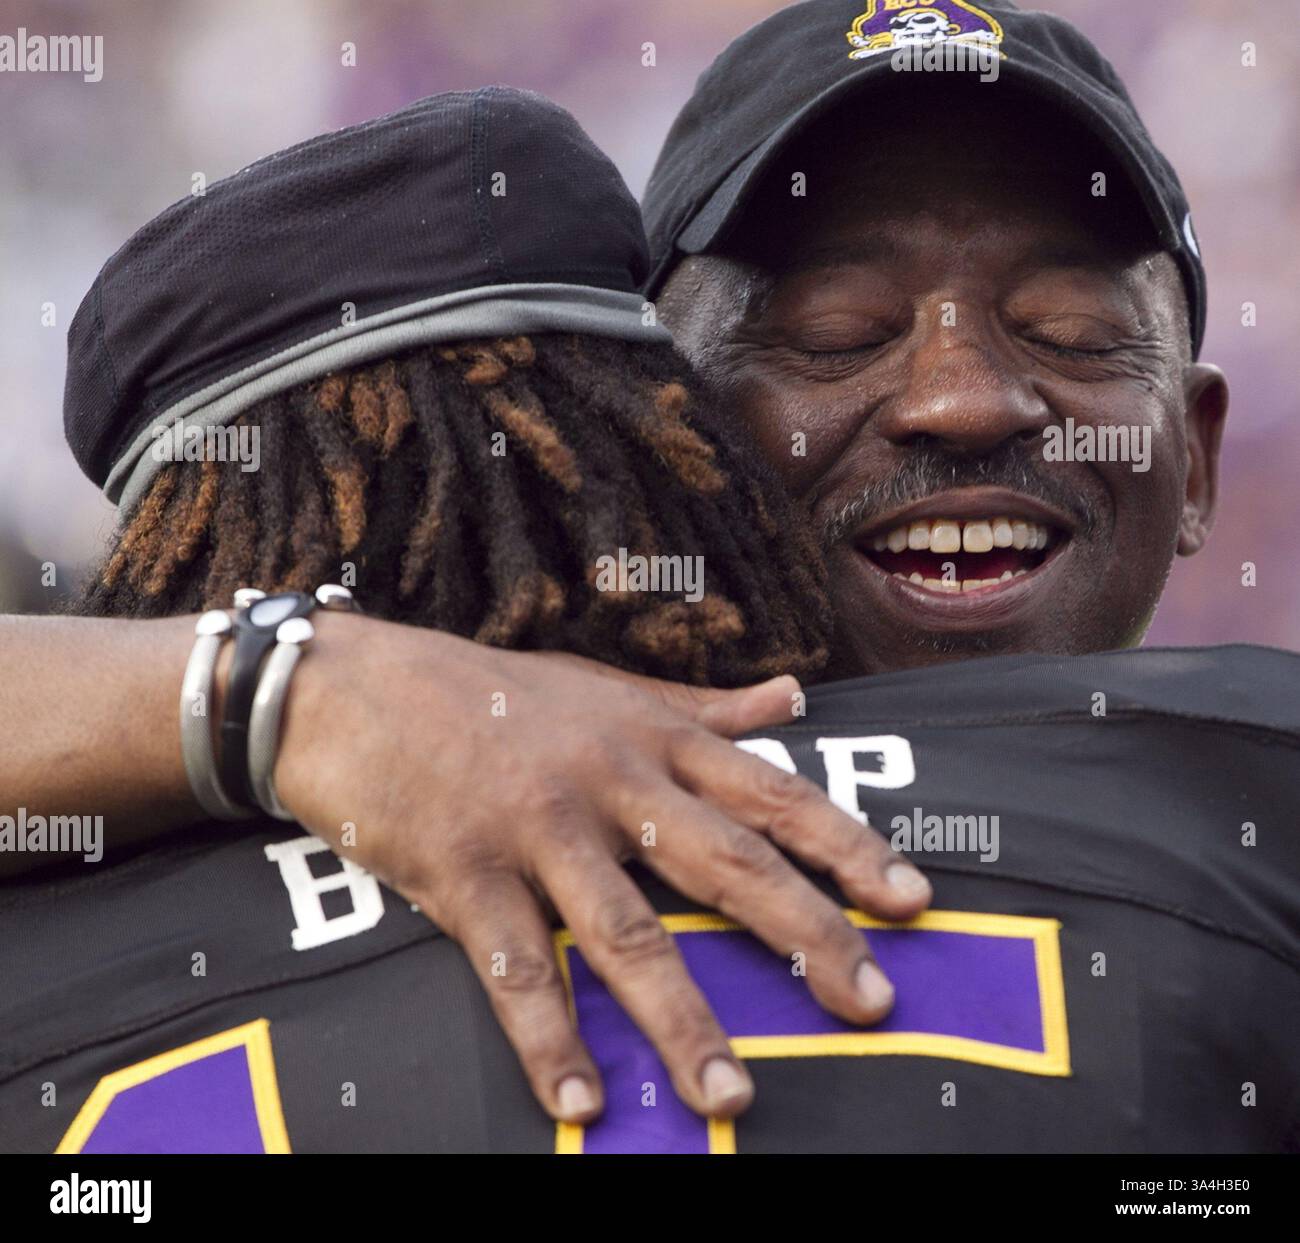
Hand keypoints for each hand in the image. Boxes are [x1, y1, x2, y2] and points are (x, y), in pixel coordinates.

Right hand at [275, 614, 931, 1125]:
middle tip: (871, 1003)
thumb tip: (793, 697)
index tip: (912, 900)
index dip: (849, 846)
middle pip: (727, 866)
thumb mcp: (608, 688)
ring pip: (629, 935)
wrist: (355, 687)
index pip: (773, 794)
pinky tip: (584, 1100)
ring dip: (688, 1022)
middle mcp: (610, 781)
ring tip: (736, 1096)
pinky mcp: (466, 875)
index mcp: (652, 737)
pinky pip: (517, 973)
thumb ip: (707, 705)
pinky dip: (550, 1041)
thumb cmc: (493, 689)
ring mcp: (538, 829)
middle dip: (806, 937)